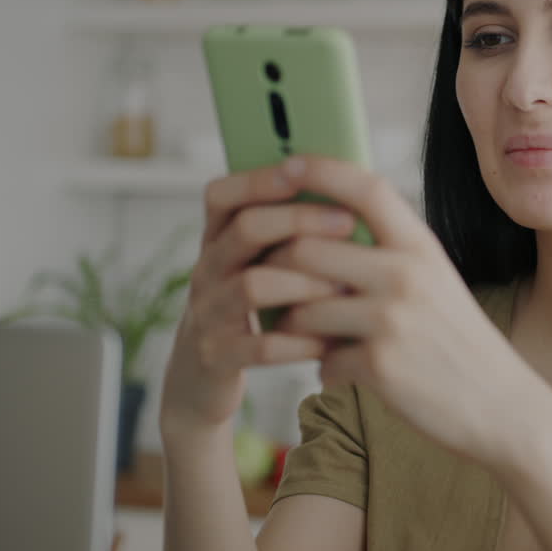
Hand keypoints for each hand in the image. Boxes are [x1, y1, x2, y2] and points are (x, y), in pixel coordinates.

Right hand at [158, 162, 361, 442]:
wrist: (202, 382)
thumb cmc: (250, 314)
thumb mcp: (258, 267)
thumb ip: (288, 237)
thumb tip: (349, 197)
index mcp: (218, 241)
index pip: (223, 195)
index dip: (259, 179)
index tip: (301, 168)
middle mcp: (207, 271)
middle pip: (245, 230)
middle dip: (299, 221)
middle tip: (348, 224)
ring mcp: (207, 314)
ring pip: (253, 286)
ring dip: (306, 282)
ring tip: (346, 286)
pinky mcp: (216, 357)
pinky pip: (259, 345)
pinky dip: (300, 341)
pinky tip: (330, 339)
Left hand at [272, 155, 539, 469]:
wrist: (501, 406)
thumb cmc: (459, 341)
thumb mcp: (435, 281)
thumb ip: (390, 254)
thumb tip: (320, 231)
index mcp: (421, 246)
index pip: (366, 187)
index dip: (322, 170)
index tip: (289, 163)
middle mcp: (406, 274)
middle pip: (306, 249)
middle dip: (280, 271)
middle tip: (276, 286)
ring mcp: (391, 320)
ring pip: (302, 310)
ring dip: (295, 328)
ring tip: (310, 337)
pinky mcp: (380, 365)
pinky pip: (321, 360)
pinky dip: (326, 369)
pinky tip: (344, 372)